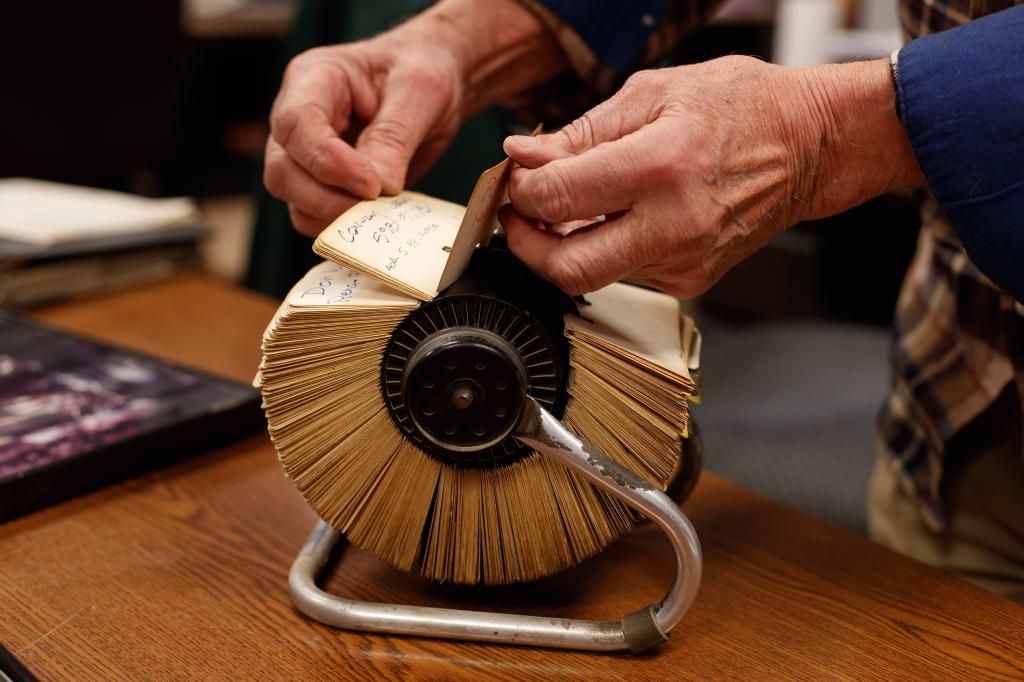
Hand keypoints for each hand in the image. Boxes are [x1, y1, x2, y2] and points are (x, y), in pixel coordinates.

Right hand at [264, 23, 462, 234]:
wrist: (433, 86)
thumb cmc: (422, 70)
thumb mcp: (419, 90)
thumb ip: (394, 137)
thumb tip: (378, 188)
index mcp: (314, 78)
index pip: (296, 125)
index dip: (328, 163)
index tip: (371, 185)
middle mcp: (299, 119)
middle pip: (283, 171)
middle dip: (325, 199)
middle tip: (375, 207)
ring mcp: (306, 155)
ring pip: (294, 201)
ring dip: (334, 218)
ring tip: (381, 214)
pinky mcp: (324, 184)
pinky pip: (317, 217)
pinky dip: (344, 227)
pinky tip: (379, 219)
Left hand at [500, 56, 923, 296]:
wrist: (810, 146)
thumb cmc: (742, 108)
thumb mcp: (655, 93)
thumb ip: (581, 132)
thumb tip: (524, 156)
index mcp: (661, 166)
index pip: (557, 199)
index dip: (522, 192)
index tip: (518, 179)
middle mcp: (673, 225)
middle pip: (566, 269)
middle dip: (526, 245)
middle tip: (520, 216)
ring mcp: (684, 261)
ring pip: (592, 275)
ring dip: (564, 245)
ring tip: (571, 206)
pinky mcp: (690, 281)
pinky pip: (625, 274)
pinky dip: (606, 248)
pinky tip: (618, 217)